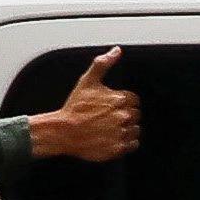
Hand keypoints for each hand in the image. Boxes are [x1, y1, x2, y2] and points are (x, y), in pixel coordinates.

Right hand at [28, 47, 143, 162]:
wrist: (64, 131)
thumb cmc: (74, 108)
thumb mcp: (87, 81)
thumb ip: (103, 64)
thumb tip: (116, 51)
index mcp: (119, 99)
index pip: (134, 100)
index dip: (125, 102)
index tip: (114, 105)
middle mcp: (123, 116)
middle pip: (136, 115)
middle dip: (126, 114)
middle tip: (110, 117)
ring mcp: (121, 133)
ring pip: (135, 130)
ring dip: (127, 128)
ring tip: (111, 128)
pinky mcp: (118, 148)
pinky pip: (133, 144)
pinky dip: (127, 142)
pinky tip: (114, 138)